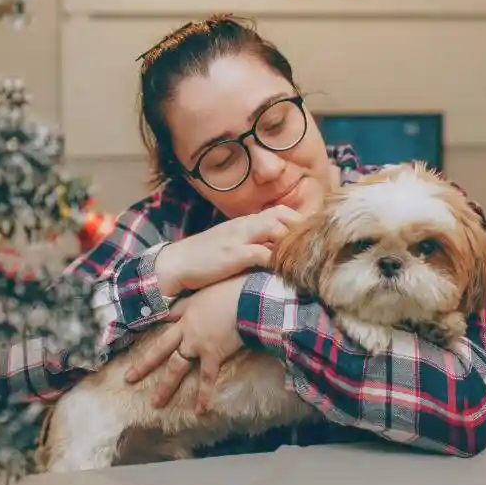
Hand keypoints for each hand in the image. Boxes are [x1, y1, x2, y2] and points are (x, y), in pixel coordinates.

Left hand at [124, 274, 247, 412]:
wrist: (248, 297)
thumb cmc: (236, 286)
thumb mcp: (216, 282)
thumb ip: (211, 287)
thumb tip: (213, 285)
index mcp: (188, 308)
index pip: (167, 315)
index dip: (156, 320)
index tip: (141, 326)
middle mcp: (187, 328)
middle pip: (160, 348)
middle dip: (144, 364)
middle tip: (129, 378)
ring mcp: (197, 343)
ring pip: (176, 367)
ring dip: (165, 386)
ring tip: (156, 402)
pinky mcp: (212, 354)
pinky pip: (207, 379)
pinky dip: (204, 395)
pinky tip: (199, 410)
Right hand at [154, 205, 301, 294]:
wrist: (175, 264)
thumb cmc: (201, 258)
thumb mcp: (228, 244)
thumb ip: (249, 243)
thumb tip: (271, 251)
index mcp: (243, 222)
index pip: (279, 212)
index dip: (297, 223)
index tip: (309, 238)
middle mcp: (244, 225)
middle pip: (282, 216)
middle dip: (300, 231)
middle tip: (311, 249)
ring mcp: (239, 239)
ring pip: (276, 230)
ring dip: (291, 245)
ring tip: (302, 261)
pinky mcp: (234, 255)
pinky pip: (263, 253)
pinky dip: (277, 261)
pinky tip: (285, 272)